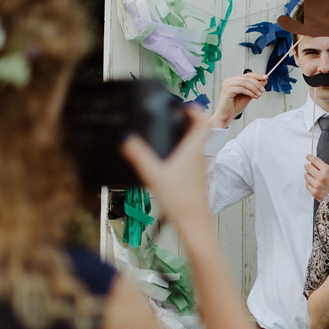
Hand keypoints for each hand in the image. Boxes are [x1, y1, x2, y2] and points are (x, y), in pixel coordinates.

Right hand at [121, 107, 210, 225]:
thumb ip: (138, 155)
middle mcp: (199, 156)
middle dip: (188, 120)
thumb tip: (126, 138)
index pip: (202, 122)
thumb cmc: (180, 201)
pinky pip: (193, 157)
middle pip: (200, 131)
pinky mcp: (197, 177)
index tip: (182, 106)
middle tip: (174, 116)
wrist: (194, 222)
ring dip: (187, 135)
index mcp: (193, 150)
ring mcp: (199, 167)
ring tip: (170, 133)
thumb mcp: (153, 175)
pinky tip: (170, 157)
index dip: (194, 110)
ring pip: (197, 144)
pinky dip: (184, 150)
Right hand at [209, 72, 267, 127]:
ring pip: (245, 82)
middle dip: (257, 83)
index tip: (266, 77)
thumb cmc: (235, 106)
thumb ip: (255, 88)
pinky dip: (250, 92)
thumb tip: (264, 80)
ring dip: (254, 88)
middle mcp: (229, 81)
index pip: (247, 75)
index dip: (257, 75)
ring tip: (259, 94)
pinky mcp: (227, 90)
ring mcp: (227, 84)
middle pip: (246, 77)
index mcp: (234, 80)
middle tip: (263, 89)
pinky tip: (254, 96)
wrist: (227, 115)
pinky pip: (242, 89)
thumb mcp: (248, 95)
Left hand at [304, 155, 328, 201]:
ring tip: (313, 177)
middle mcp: (321, 177)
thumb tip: (312, 164)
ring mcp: (317, 185)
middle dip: (307, 166)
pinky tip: (313, 184)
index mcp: (327, 170)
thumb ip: (323, 169)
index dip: (310, 157)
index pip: (315, 160)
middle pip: (308, 167)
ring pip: (306, 176)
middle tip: (308, 166)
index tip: (307, 156)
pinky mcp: (314, 192)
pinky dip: (309, 183)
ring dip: (308, 175)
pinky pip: (307, 185)